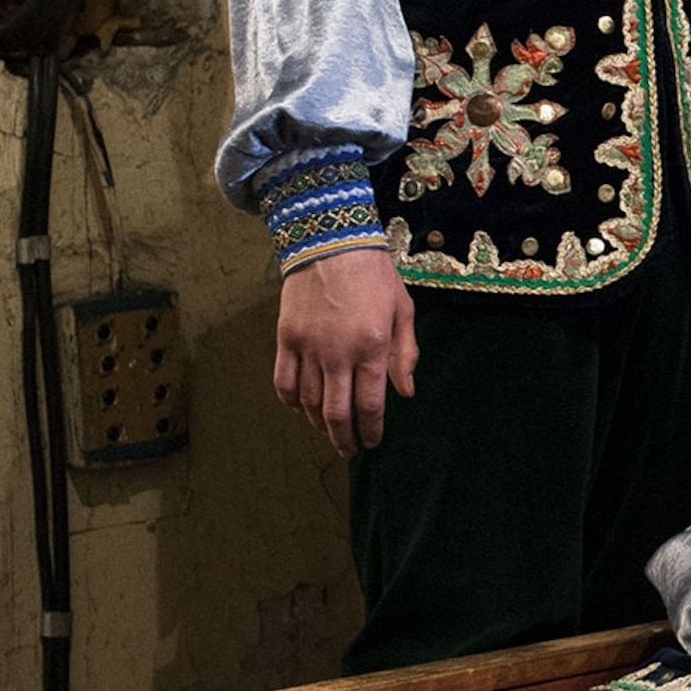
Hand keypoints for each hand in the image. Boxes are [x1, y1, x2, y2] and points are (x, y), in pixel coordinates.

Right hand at [274, 247, 416, 456]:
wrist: (331, 240)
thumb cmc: (374, 275)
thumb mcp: (403, 309)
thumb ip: (405, 353)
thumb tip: (405, 392)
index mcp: (372, 347)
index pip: (370, 404)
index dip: (371, 430)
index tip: (372, 442)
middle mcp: (338, 353)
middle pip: (336, 414)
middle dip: (344, 439)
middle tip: (349, 450)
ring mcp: (308, 347)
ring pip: (309, 403)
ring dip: (319, 424)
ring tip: (329, 432)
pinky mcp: (286, 338)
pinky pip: (284, 382)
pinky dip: (292, 402)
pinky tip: (302, 408)